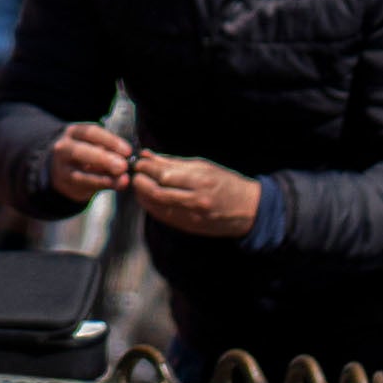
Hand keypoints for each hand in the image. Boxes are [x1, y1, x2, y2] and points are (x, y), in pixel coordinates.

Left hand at [122, 144, 264, 240]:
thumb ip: (174, 162)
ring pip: (156, 206)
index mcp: (200, 180)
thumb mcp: (203, 166)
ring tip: (139, 183)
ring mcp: (191, 216)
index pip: (164, 174)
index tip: (138, 160)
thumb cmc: (226, 182)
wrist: (248, 210)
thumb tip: (148, 155)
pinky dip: (150, 206)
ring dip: (142, 194)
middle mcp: (195, 200)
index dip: (146, 167)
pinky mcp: (188, 227)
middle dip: (139, 181)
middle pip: (156, 192)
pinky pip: (162, 216)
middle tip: (134, 172)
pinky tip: (147, 197)